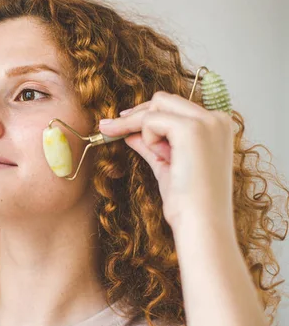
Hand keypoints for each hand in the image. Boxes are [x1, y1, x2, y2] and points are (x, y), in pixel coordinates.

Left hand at [99, 91, 236, 230]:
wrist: (201, 224)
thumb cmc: (188, 203)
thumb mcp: (166, 166)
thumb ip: (151, 146)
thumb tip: (130, 134)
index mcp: (217, 127)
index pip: (175, 107)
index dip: (147, 115)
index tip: (120, 123)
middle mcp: (217, 119)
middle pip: (164, 100)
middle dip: (136, 116)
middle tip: (108, 128)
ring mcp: (207, 122)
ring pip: (156, 106)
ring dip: (142, 129)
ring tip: (158, 158)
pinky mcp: (192, 129)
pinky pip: (151, 121)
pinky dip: (147, 138)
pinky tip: (161, 156)